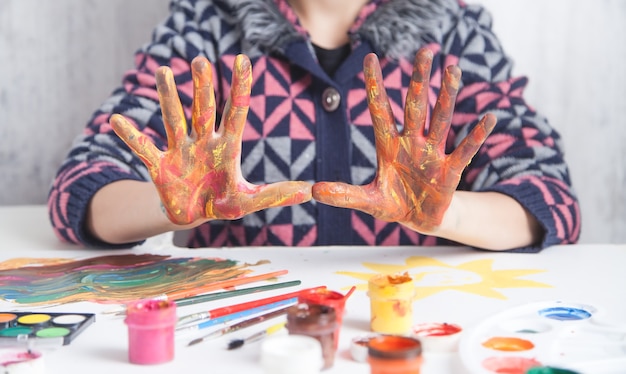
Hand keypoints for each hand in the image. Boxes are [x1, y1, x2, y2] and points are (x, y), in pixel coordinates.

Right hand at [111, 55, 311, 224]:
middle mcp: (203, 142)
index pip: (235, 112)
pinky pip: (143, 148)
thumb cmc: (221, 202)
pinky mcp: (160, 166)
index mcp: (227, 147)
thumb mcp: (248, 201)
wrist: (192, 215)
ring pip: (174, 119)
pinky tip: (115, 119)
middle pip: (203, 110)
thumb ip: (275, 194)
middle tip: (201, 61)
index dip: (240, 88)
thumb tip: (308, 191)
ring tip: (164, 72)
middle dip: (203, 87)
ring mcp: (180, 150)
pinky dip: (131, 136)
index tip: (243, 59)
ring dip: (169, 98)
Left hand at [312, 48, 495, 233]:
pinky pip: (465, 150)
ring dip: (447, 96)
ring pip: (440, 119)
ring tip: (453, 70)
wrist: (419, 220)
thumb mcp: (368, 201)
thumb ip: (344, 194)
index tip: (370, 58)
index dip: (375, 85)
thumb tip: (314, 191)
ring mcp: (432, 154)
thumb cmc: (393, 204)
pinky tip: (489, 118)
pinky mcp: (450, 171)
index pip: (380, 110)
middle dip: (419, 80)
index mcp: (388, 146)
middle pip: (415, 106)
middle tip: (425, 51)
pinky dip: (477, 136)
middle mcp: (411, 143)